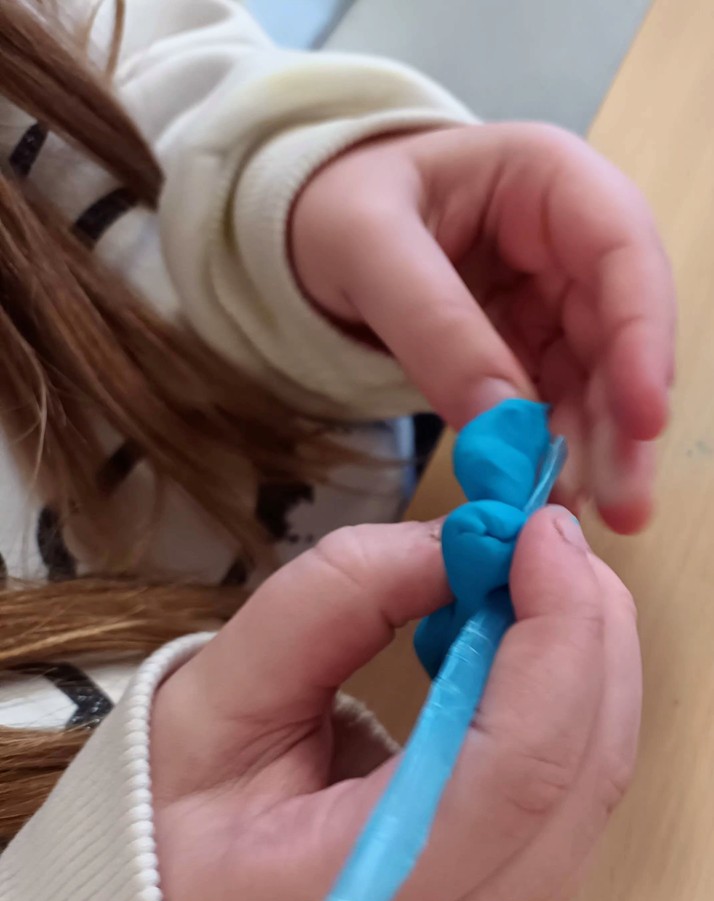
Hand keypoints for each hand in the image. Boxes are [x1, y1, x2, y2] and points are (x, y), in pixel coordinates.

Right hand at [152, 512, 640, 900]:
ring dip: (587, 662)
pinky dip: (569, 703)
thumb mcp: (213, 693)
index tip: (537, 536)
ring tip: (528, 582)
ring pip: (594, 794)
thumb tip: (454, 544)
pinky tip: (517, 648)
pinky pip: (573, 802)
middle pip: (577, 784)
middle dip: (586, 634)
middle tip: (541, 539)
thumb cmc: (181, 815)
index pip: (505, 779)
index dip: (553, 643)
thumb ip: (329, 604)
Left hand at [291, 123, 675, 532]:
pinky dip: (551, 449)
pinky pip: (552, 401)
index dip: (643, 335)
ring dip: (595, 449)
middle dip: (622, 419)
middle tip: (623, 505)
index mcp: (546, 177)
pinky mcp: (526, 345)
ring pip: (595, 377)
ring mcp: (550, 297)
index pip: (622, 249)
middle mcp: (566, 239)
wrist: (308, 229)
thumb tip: (502, 426)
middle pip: (620, 329)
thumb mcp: (367, 248)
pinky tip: (546, 494)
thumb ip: (433, 326)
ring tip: (575, 515)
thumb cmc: (335, 206)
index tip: (642, 418)